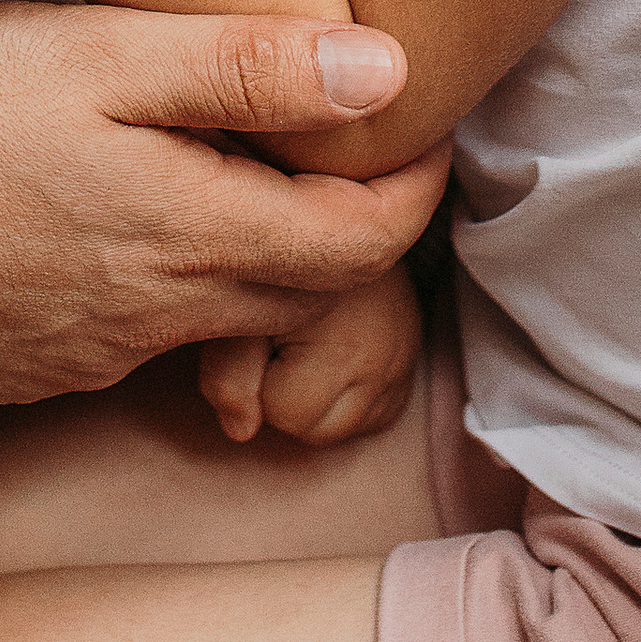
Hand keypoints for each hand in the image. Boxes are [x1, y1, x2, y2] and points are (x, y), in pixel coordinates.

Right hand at [0, 5, 450, 400]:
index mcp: (190, 238)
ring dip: (250, 261)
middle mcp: (155, 321)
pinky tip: (109, 218)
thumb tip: (391, 72)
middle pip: (300, 296)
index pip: (360, 247)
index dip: (411, 192)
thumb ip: (246, 69)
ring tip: (228, 170)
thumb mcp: (97, 59)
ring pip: (214, 319)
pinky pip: (131, 337)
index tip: (422, 134)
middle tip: (347, 151)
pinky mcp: (24, 371)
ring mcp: (86, 358)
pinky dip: (160, 285)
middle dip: (345, 232)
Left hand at [198, 260, 422, 445]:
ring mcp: (403, 363)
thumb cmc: (277, 252)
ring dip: (320, 401)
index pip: (285, 413)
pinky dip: (351, 398)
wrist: (341, 209)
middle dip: (288, 397)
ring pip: (346, 429)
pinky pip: (375, 416)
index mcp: (341, 341)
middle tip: (281, 337)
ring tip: (306, 342)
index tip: (262, 334)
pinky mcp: (412, 363)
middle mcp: (384, 359)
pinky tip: (332, 356)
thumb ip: (228, 372)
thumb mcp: (241, 301)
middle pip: (318, 430)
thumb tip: (239, 432)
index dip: (258, 379)